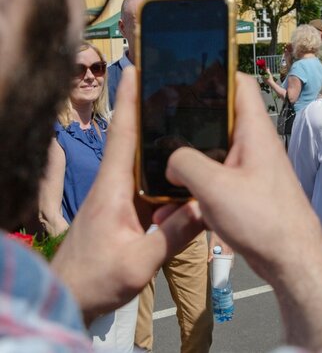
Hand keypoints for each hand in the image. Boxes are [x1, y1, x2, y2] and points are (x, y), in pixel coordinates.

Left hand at [51, 68, 205, 322]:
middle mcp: (114, 186)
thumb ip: (172, 235)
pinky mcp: (124, 211)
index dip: (129, 100)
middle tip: (175, 88)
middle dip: (151, 111)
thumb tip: (207, 207)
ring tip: (189, 126)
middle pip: (135, 140)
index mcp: (113, 189)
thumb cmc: (94, 280)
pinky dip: (166, 176)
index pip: (122, 135)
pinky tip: (185, 177)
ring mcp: (118, 198)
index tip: (136, 69)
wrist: (67, 298)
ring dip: (163, 144)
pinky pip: (149, 186)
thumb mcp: (138, 263)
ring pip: (145, 164)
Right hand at [165, 74, 321, 277]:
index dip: (215, 73)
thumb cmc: (264, 220)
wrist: (291, 259)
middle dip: (192, 122)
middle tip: (162, 124)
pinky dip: (198, 187)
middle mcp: (256, 145)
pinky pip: (218, 179)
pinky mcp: (248, 191)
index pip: (240, 84)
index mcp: (254, 131)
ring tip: (162, 166)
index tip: (186, 76)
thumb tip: (170, 161)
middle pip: (221, 118)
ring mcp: (252, 168)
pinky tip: (177, 203)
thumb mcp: (213, 187)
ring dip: (191, 160)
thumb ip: (184, 163)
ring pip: (216, 152)